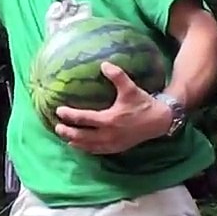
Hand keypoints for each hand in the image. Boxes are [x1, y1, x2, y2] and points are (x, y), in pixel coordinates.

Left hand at [53, 62, 172, 154]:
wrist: (160, 121)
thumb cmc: (143, 103)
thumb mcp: (131, 88)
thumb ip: (117, 76)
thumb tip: (103, 64)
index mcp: (110, 119)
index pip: (85, 119)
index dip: (70, 115)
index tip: (59, 111)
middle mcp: (109, 134)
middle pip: (83, 136)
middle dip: (68, 132)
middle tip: (57, 127)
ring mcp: (113, 143)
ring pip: (89, 146)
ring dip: (76, 142)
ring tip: (65, 137)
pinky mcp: (117, 148)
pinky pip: (98, 151)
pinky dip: (87, 149)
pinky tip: (80, 146)